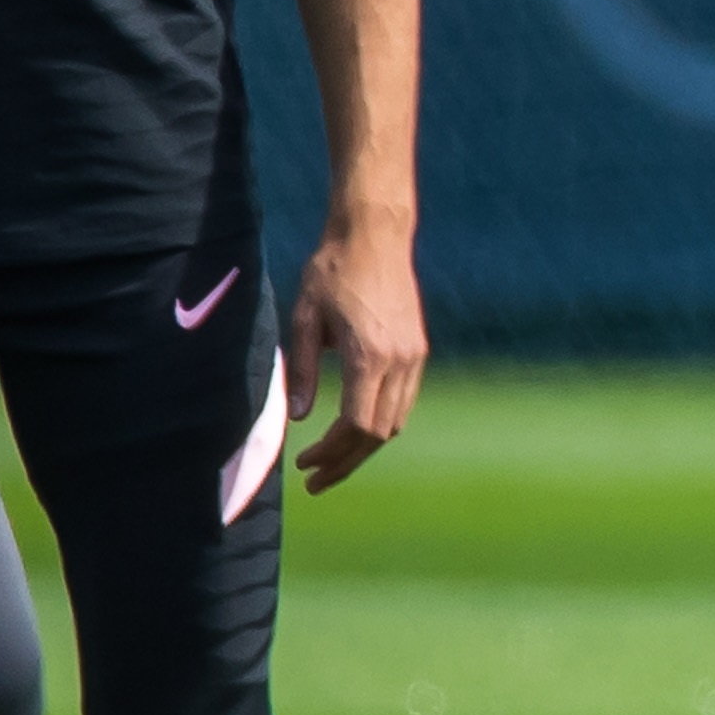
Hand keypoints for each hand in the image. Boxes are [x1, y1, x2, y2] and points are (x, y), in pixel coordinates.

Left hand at [282, 216, 426, 492]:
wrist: (375, 236)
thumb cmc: (332, 271)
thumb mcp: (305, 319)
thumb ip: (301, 370)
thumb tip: (296, 417)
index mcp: (369, 355)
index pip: (355, 425)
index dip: (330, 453)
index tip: (304, 464)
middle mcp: (399, 361)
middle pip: (378, 434)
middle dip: (346, 462)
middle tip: (315, 479)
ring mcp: (414, 356)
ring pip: (395, 422)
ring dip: (363, 447)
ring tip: (332, 459)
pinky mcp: (418, 349)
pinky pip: (402, 401)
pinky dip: (379, 423)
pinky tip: (354, 427)